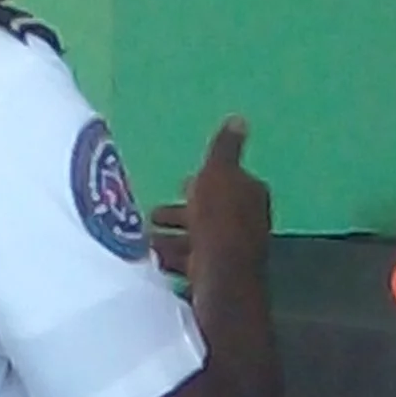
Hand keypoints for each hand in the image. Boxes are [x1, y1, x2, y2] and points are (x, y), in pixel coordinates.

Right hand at [150, 116, 271, 285]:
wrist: (222, 275)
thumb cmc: (217, 218)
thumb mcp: (218, 173)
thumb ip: (225, 149)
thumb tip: (239, 119)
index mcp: (250, 194)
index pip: (226, 183)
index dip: (202, 182)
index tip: (180, 184)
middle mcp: (247, 223)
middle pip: (210, 213)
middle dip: (181, 212)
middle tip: (152, 214)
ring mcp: (233, 253)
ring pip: (199, 240)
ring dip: (173, 238)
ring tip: (145, 239)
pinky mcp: (219, 277)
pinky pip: (193, 264)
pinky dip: (174, 259)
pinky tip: (155, 260)